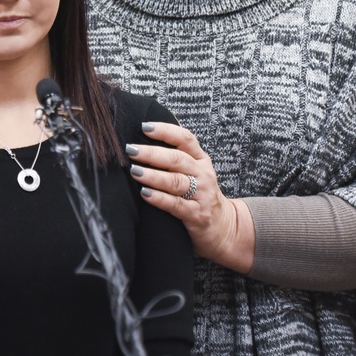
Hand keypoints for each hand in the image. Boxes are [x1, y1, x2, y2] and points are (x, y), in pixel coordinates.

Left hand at [127, 121, 254, 273]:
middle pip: (177, 159)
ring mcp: (201, 195)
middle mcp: (202, 174)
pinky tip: (145, 193)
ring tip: (134, 171)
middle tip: (131, 150)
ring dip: (153, 175)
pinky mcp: (196, 215)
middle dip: (152, 153)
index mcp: (201, 160)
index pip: (185, 139)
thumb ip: (177, 155)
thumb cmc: (201, 196)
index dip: (165, 131)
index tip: (145, 126)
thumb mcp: (195, 172)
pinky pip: (175, 205)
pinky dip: (159, 198)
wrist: (224, 228)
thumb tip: (148, 134)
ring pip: (175, 181)